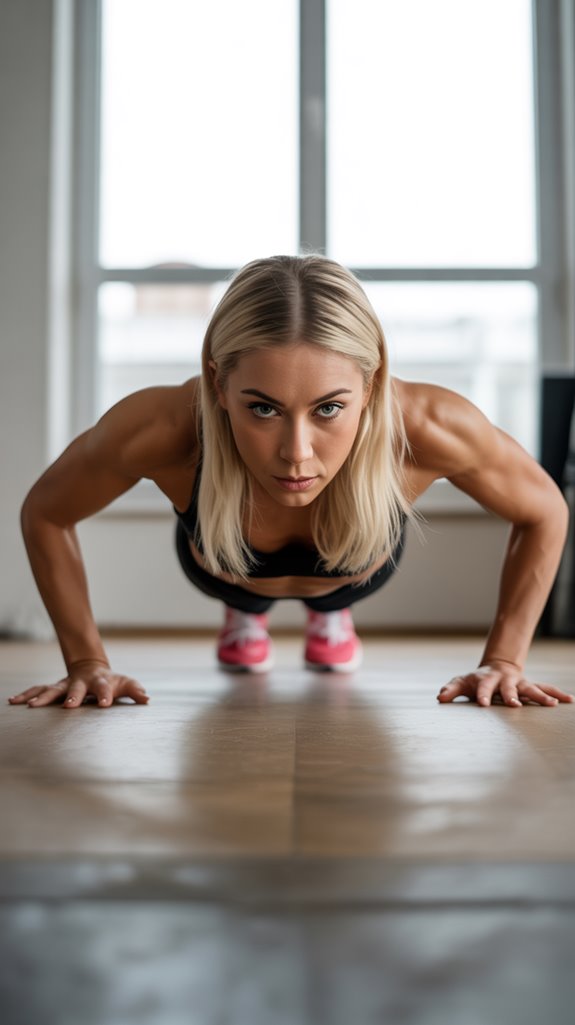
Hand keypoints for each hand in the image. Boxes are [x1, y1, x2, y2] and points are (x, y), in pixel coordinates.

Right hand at [7, 660, 149, 708]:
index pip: (105, 688)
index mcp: (100, 682)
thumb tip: (146, 699)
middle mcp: (80, 683)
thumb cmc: (110, 681)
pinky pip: (37, 691)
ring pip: (52, 690)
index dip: (106, 695)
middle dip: (72, 697)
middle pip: (76, 689)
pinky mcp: (53, 688)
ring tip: (31, 706)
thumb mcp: (124, 684)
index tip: (106, 704)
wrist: (90, 667)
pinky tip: (13, 701)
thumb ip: (134, 691)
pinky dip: (26, 695)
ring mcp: (65, 685)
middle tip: (69, 706)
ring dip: (42, 697)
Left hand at [437, 661, 573, 707]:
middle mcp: (505, 681)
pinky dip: (556, 694)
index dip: (483, 695)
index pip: (483, 687)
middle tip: (515, 705)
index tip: (484, 704)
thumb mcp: (462, 682)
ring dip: (540, 696)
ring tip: (551, 705)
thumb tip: (440, 697)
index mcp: (487, 679)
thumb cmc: (476, 680)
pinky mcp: (530, 686)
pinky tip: (568, 700)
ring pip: (531, 688)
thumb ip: (451, 689)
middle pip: (508, 688)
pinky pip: (545, 689)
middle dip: (512, 696)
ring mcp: (519, 683)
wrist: (497, 667)